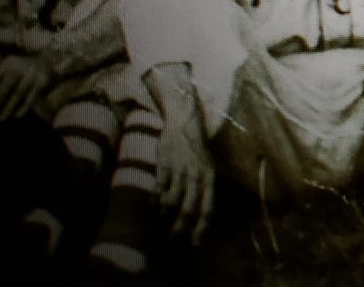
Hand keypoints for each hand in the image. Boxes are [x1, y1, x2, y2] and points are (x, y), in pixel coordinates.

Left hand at [0, 54, 55, 120]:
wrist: (48, 61)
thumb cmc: (22, 69)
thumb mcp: (10, 67)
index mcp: (9, 61)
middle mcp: (21, 65)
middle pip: (6, 85)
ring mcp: (33, 73)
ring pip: (18, 93)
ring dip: (9, 107)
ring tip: (2, 118)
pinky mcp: (42, 82)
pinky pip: (30, 97)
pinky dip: (23, 108)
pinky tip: (17, 116)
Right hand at [154, 96, 215, 245]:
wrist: (184, 121)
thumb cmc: (196, 148)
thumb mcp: (206, 166)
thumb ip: (203, 187)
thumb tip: (199, 213)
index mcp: (209, 176)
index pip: (208, 207)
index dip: (201, 227)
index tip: (195, 242)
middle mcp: (196, 175)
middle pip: (189, 208)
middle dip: (180, 227)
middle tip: (173, 238)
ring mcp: (180, 169)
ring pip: (172, 200)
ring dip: (166, 213)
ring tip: (162, 217)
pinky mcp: (165, 164)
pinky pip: (159, 188)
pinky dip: (155, 199)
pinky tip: (153, 204)